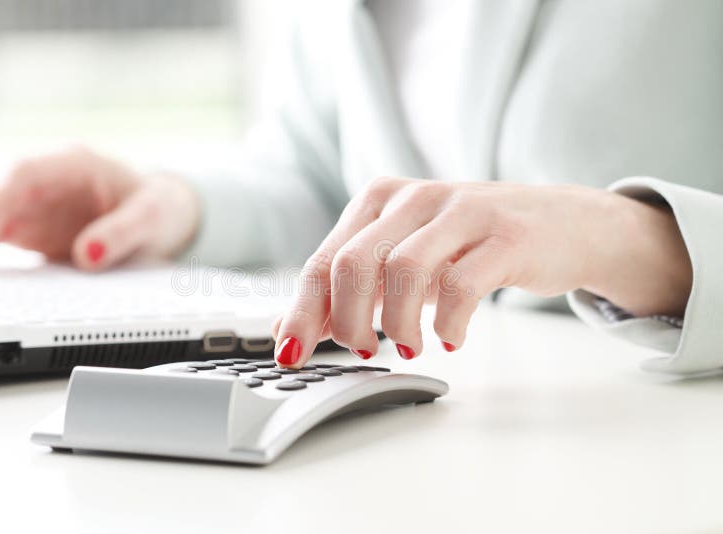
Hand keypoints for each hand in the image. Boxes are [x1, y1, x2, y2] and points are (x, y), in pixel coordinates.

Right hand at [0, 147, 200, 270]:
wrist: (165, 215)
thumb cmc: (159, 206)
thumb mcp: (152, 217)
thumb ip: (122, 232)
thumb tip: (88, 253)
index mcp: (74, 164)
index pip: (25, 172)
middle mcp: (48, 182)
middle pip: (1, 196)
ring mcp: (38, 206)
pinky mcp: (36, 229)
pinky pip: (1, 237)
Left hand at [273, 177, 691, 366]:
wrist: (566, 224)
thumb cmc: (474, 246)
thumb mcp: (408, 257)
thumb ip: (354, 287)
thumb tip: (291, 327)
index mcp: (380, 199)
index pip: (324, 260)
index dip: (302, 311)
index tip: (292, 353)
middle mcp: (414, 197)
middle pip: (352, 264)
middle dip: (347, 322)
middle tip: (364, 350)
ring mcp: (461, 212)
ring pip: (401, 272)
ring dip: (397, 325)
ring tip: (410, 347)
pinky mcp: (504, 236)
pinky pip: (460, 286)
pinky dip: (447, 323)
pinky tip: (451, 337)